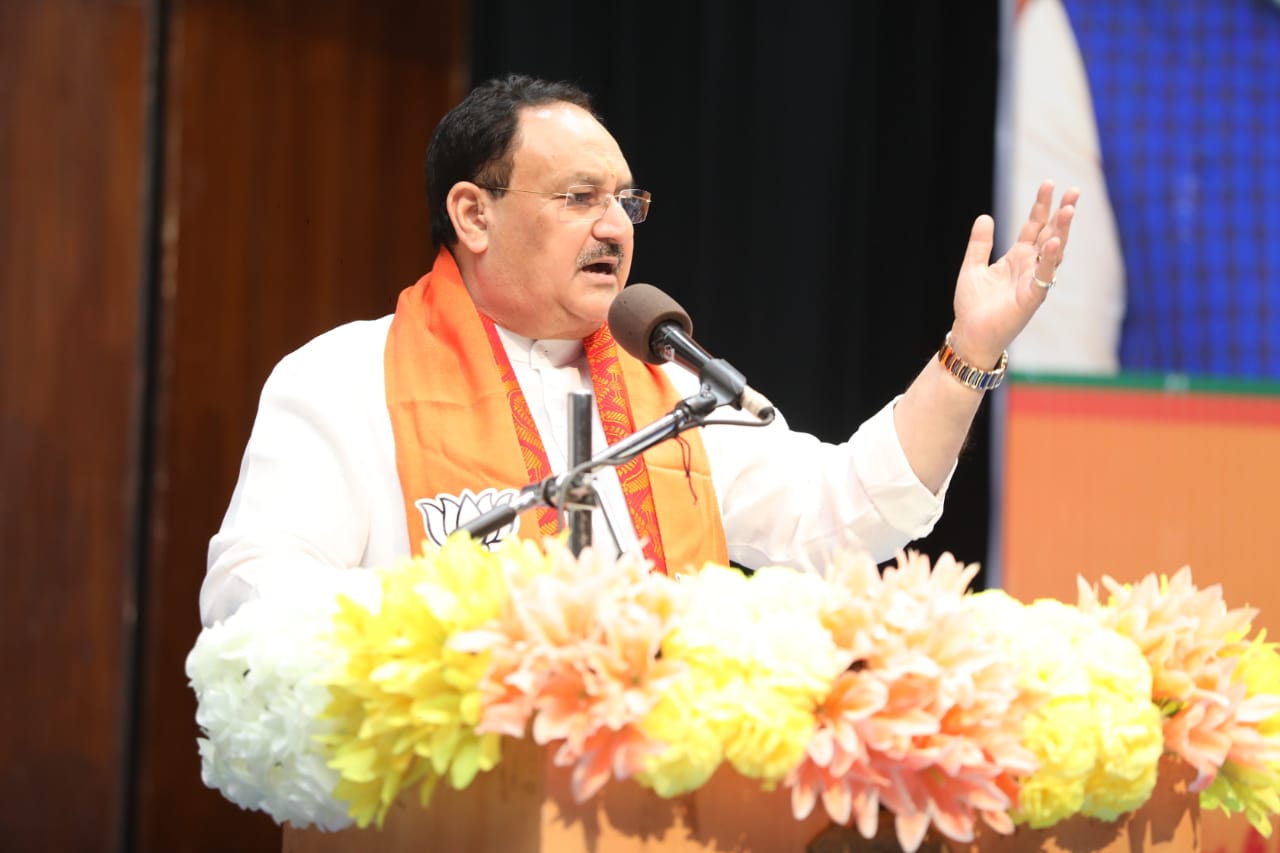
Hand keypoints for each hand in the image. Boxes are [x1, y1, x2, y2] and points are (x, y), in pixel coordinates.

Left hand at [948, 180, 1077, 366]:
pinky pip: (1043, 277)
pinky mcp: (1031, 298)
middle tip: (1074, 191)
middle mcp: (1029, 267)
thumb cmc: (972, 305)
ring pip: (1053, 252)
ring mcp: (1033, 281)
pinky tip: (1054, 242)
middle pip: (1050, 234)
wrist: (970, 334)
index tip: (1049, 183)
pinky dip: (1049, 260)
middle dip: (1062, 213)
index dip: (1042, 206)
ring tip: (1069, 209)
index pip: (1034, 226)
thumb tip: (985, 216)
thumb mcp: (972, 267)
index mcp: (1017, 257)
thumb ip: (980, 244)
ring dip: (1061, 231)